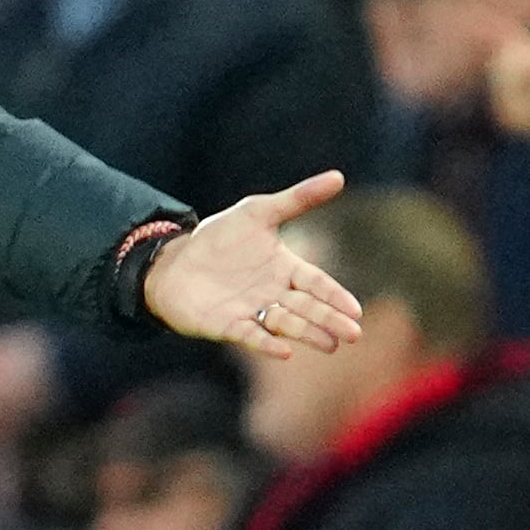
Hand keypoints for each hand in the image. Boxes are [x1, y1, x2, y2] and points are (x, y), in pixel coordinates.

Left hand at [142, 173, 364, 356]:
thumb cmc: (218, 238)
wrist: (173, 261)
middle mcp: (273, 294)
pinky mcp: (228, 326)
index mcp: (285, 268)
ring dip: (308, 333)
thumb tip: (339, 176)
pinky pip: (251, 336)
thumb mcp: (258, 212)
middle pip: (307, 308)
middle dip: (330, 320)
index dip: (335, 296)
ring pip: (286, 324)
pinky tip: (286, 352)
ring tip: (330, 344)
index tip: (356, 310)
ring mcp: (252, 312)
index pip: (317, 284)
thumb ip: (298, 198)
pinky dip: (268, 344)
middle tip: (353, 334)